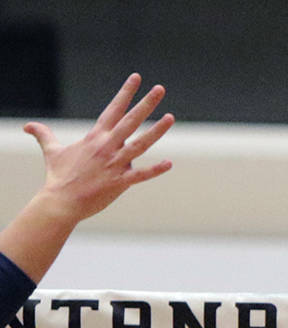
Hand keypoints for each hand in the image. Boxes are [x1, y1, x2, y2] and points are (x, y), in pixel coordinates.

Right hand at [27, 74, 173, 224]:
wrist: (60, 202)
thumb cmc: (58, 177)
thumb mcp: (51, 151)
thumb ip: (44, 135)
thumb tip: (28, 126)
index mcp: (95, 137)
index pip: (113, 109)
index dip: (125, 93)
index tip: (137, 78)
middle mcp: (106, 146)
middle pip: (130, 121)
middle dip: (146, 104)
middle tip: (160, 89)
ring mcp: (114, 164)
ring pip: (140, 144)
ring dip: (156, 131)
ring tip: (171, 117)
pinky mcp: (119, 182)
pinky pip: (140, 175)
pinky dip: (155, 170)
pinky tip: (169, 163)